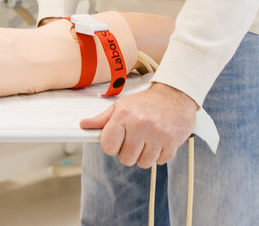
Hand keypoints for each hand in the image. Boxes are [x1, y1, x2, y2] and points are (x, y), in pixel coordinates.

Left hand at [79, 82, 198, 167]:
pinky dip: (159, 155)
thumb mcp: (122, 106)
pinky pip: (160, 162)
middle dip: (129, 153)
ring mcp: (157, 134)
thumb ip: (102, 119)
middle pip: (126, 159)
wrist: (175, 95)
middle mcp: (140, 124)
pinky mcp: (172, 142)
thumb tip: (83, 125)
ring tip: (148, 140)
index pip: (108, 146)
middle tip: (135, 140)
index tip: (118, 141)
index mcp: (124, 115)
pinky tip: (159, 140)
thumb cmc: (146, 103)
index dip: (112, 146)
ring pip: (143, 163)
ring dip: (144, 155)